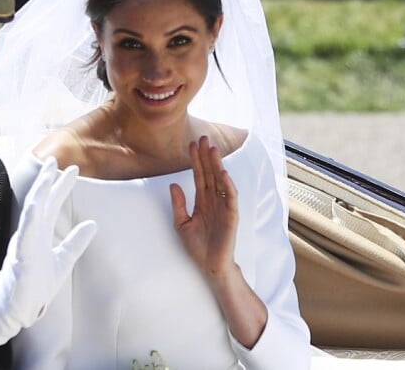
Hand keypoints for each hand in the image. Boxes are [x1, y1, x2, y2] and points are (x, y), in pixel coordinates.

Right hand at [0, 157, 96, 345]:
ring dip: (38, 192)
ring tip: (47, 174)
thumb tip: (92, 223)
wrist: (18, 310)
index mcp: (41, 232)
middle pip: (39, 200)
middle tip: (55, 158)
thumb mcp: (63, 260)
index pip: (52, 203)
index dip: (61, 185)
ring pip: (30, 212)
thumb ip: (76, 242)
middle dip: (47, 179)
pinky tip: (34, 205)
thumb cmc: (36, 285)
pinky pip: (25, 236)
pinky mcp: (21, 258)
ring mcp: (24, 244)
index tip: (73, 168)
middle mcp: (31, 233)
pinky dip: (30, 219)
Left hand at [170, 136, 237, 278]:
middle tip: (203, 138)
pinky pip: (230, 197)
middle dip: (206, 156)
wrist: (209, 265)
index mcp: (202, 200)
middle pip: (210, 173)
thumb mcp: (181, 223)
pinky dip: (227, 184)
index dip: (195, 160)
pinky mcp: (231, 215)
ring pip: (220, 180)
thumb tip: (173, 184)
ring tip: (213, 149)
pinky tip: (223, 173)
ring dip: (217, 164)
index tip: (191, 144)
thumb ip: (178, 204)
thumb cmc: (197, 246)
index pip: (199, 175)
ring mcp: (223, 206)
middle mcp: (214, 200)